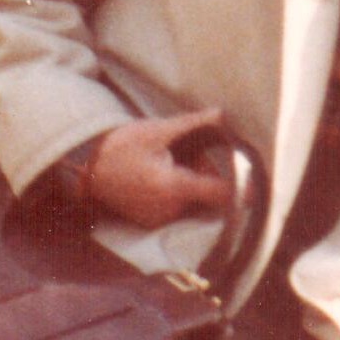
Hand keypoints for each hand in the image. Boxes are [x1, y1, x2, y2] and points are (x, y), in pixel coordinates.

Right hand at [75, 108, 238, 228]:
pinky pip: (179, 209)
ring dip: (193, 184)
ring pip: (194, 202)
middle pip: (208, 196)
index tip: (254, 180)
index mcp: (172, 187)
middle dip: (207, 174)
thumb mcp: (157, 130)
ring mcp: (160, 221)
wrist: (85, 171)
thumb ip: (194, 125)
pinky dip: (179, 194)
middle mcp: (169, 210)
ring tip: (170, 162)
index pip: (222, 195)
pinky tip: (161, 176)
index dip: (241, 188)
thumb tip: (225, 115)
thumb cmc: (121, 147)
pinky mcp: (153, 224)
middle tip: (191, 153)